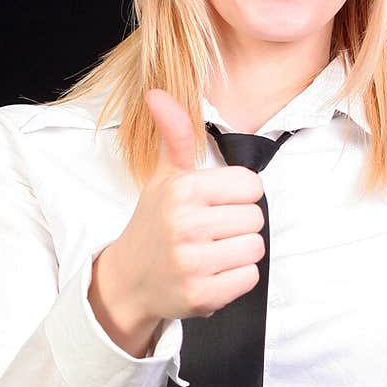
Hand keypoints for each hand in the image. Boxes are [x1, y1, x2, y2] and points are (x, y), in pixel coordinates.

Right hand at [102, 88, 265, 325]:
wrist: (130, 280)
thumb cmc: (156, 222)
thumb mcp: (165, 176)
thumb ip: (176, 135)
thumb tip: (157, 92)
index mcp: (182, 190)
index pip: (251, 186)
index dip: (238, 196)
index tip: (214, 204)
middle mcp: (185, 224)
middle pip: (256, 218)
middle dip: (238, 225)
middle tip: (210, 232)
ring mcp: (193, 262)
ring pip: (255, 248)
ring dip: (239, 252)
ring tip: (212, 252)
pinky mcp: (202, 295)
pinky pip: (249, 278)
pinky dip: (236, 278)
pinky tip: (212, 273)